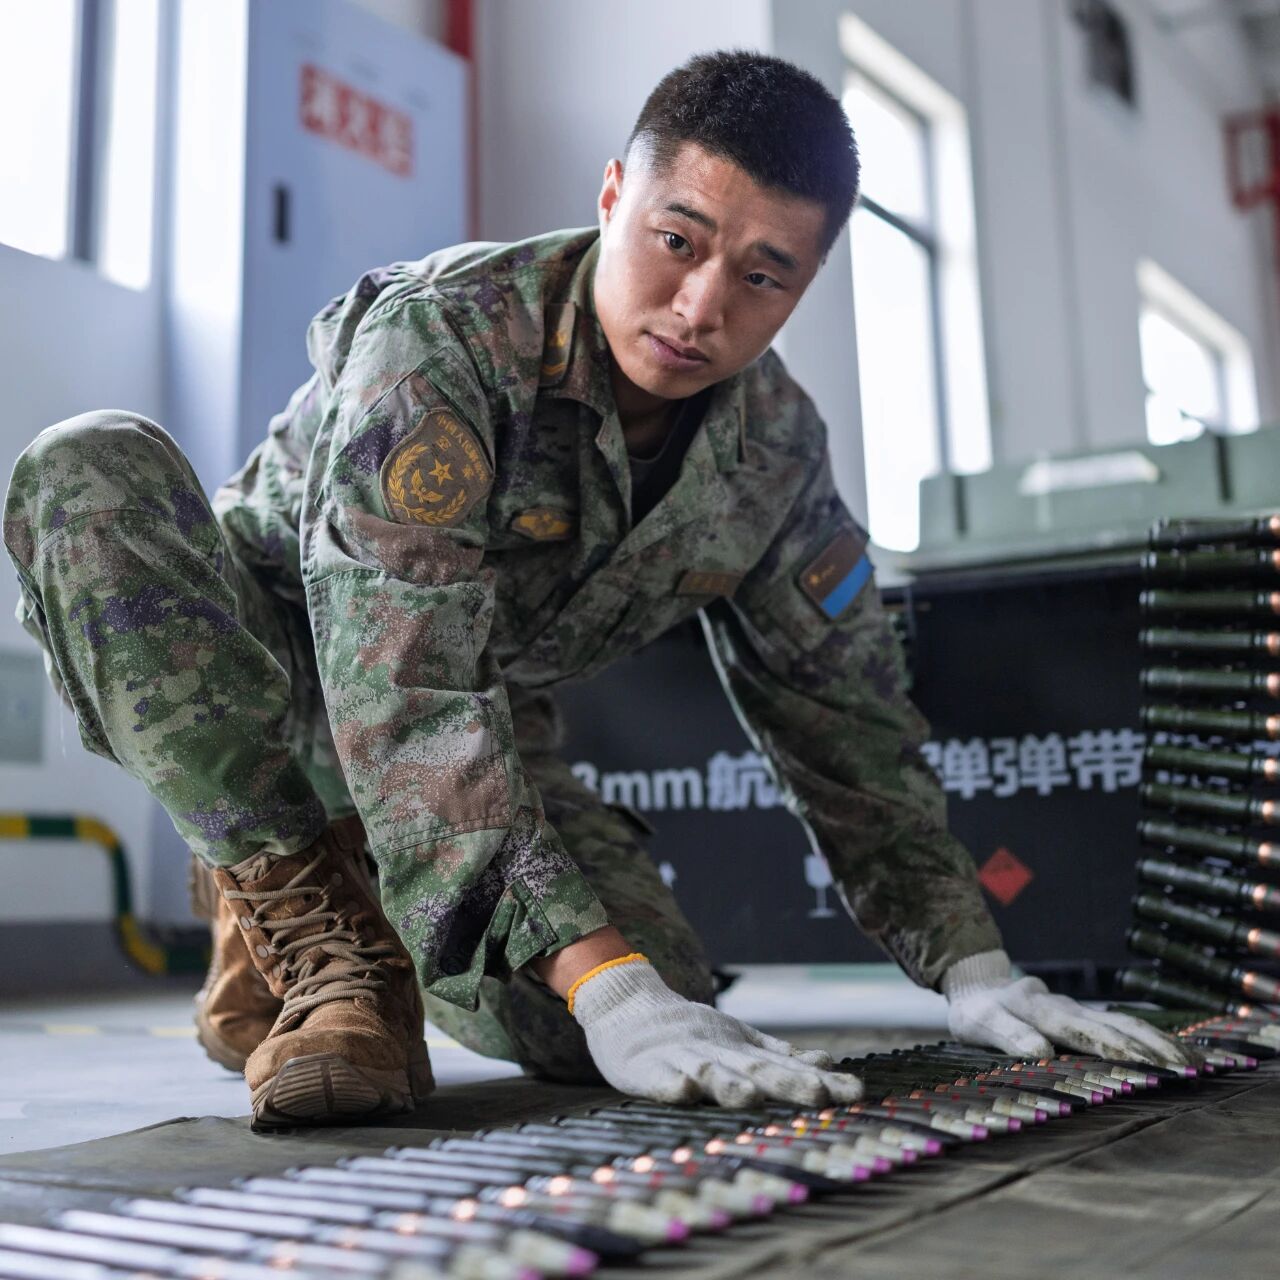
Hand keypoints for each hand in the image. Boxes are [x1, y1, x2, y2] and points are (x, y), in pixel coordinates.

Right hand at [571, 957, 864, 1107]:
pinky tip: (683, 1094)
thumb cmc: (689, 1035)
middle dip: (789, 1083)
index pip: (787, 1068)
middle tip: (821, 1095)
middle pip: (757, 1070)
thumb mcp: (739, 1041)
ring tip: (751, 1097)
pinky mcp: (647, 1071)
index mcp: (742, 1052)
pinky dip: (672, 1086)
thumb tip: (828, 1063)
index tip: (856, 1092)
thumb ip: (781, 1056)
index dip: (820, 1080)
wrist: (628, 1008)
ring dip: (731, 1085)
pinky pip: (660, 1081)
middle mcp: (719, 1055)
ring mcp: (682, 1061)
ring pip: (710, 1074)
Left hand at [942, 950, 1192, 1069]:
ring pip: (1125, 1023)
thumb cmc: (977, 1011)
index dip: (1113, 1048)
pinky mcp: (1085, 1014)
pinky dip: (1152, 1037)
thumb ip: (1007, 1034)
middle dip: (1150, 1048)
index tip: (1143, 1065)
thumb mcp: (979, 1023)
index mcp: (1040, 1009)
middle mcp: (1065, 1006)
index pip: (1082, 1031)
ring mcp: (1079, 1009)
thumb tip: (1044, 1053)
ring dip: (1159, 1042)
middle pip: (1114, 1026)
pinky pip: (1123, 1024)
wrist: (979, 984)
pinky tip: (1176, 1052)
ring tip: (1192, 1064)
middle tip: (1184, 1072)